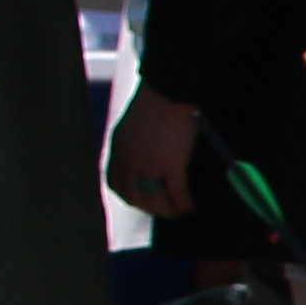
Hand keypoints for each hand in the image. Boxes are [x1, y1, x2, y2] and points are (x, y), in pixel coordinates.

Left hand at [105, 92, 198, 219]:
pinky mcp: (171, 164)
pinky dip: (183, 204)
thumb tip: (145, 158)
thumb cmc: (157, 101)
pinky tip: (189, 207)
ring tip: (178, 213)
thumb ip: (134, 143)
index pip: (116, 183)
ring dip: (166, 211)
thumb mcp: (133, 124)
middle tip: (163, 211)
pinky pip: (176, 193)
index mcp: (118, 148)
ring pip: (154, 200)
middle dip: (148, 208)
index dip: (129, 197)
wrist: (170, 91)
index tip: (142, 202)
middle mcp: (129, 160)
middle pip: (134, 196)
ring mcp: (149, 163)